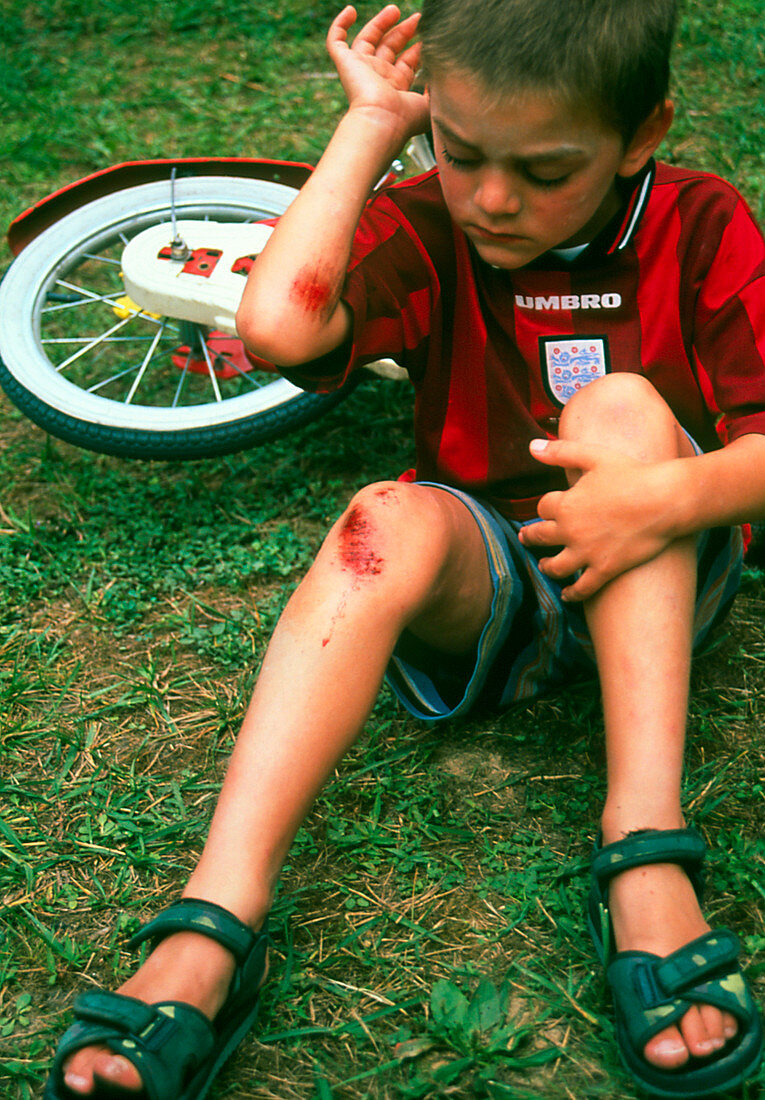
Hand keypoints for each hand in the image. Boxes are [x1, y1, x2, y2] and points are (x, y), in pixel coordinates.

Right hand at [327, 6, 429, 141]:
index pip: (407, 63)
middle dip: (404, 32)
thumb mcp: (431, 104)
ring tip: (395, 10)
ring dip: (380, 23)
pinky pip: (335, 41)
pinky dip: (340, 25)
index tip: (431, 37)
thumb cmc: (405, 120)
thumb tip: (443, 75)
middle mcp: (378, 78)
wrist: (382, 122)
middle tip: (418, 19)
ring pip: (367, 40)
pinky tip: (351, 11)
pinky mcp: (345, 64)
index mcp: (397, 89)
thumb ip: (438, 87)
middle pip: (389, 48)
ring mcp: (361, 70)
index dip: (419, 49)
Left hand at [520, 438, 677, 600]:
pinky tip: (567, 595)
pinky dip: (572, 594)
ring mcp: (586, 553)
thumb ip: (561, 452)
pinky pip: (582, 588)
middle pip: (540, 537)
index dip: (545, 508)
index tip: (548, 509)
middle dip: (531, 537)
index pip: (542, 508)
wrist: (665, 500)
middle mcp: (570, 531)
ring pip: (555, 566)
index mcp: (565, 504)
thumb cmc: (632, 474)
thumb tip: (532, 446)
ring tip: (543, 565)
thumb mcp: (594, 456)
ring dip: (546, 566)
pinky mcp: (605, 569)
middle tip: (526, 538)